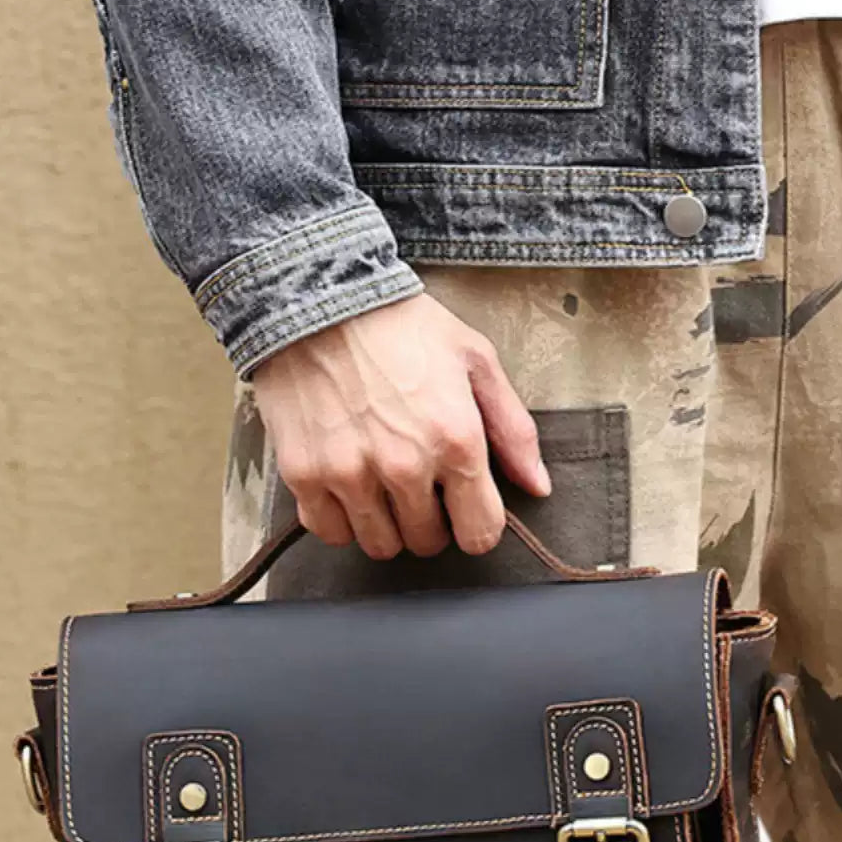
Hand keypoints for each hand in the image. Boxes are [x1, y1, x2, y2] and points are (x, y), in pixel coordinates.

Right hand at [251, 294, 549, 557]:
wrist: (318, 295)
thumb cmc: (400, 325)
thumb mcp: (475, 360)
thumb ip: (513, 429)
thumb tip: (537, 486)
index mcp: (456, 441)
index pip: (480, 533)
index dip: (477, 524)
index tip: (465, 506)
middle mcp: (404, 466)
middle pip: (428, 542)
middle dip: (431, 521)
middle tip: (420, 484)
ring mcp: (350, 474)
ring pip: (379, 545)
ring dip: (386, 525)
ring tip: (383, 487)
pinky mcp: (304, 474)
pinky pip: (329, 531)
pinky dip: (340, 519)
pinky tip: (347, 487)